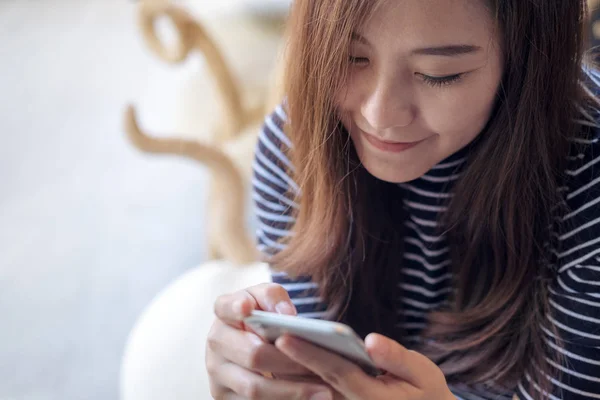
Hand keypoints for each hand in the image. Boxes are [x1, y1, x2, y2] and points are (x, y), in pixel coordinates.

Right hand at [206, 283, 335, 398]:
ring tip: (322, 392)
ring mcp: (217, 373)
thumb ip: (274, 298)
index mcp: (224, 313)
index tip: (248, 308)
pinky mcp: (225, 397)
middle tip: (317, 368)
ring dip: (291, 391)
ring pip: (254, 388)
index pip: (225, 307)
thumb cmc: (264, 316)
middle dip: (288, 363)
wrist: (251, 342)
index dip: (236, 307)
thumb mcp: (268, 300)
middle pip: (252, 355)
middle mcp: (215, 342)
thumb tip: (287, 315)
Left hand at [275, 332, 454, 399]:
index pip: (333, 370)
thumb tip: (370, 341)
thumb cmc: (427, 394)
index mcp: (371, 394)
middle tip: (261, 334)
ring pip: (308, 390)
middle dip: (287, 359)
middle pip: (314, 380)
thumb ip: (397, 358)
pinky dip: (296, 380)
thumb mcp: (424, 374)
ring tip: (263, 341)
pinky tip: (280, 361)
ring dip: (285, 369)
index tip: (284, 335)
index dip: (308, 352)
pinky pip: (315, 394)